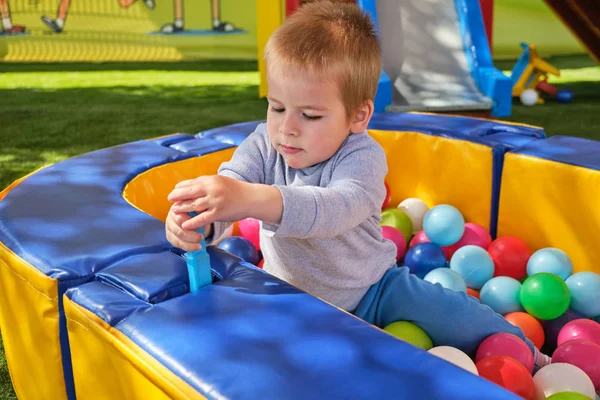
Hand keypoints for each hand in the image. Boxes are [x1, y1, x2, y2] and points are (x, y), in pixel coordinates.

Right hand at [165, 203, 210, 251]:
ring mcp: (169, 229)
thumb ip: (199, 213)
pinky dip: (187, 247)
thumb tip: (203, 219)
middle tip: (201, 237)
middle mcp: (170, 219)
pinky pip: (177, 244)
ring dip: (189, 245)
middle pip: (178, 231)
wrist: (191, 216)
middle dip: (190, 236)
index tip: (200, 226)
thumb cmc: (195, 212)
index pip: (180, 219)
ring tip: (199, 246)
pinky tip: (194, 248)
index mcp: (176, 210)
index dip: (190, 224)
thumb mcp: (199, 210)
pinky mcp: (170, 237)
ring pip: (177, 240)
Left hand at [168, 175, 282, 230]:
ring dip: (182, 209)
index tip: (174, 191)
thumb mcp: (221, 182)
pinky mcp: (219, 213)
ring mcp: (215, 201)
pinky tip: (185, 225)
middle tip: (170, 200)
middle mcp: (212, 189)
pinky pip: (202, 218)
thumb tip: (191, 187)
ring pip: (194, 205)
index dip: (181, 188)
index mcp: (211, 180)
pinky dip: (192, 222)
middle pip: (189, 193)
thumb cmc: (236, 190)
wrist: (252, 198)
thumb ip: (207, 184)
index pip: (191, 183)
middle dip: (177, 196)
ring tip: (174, 212)